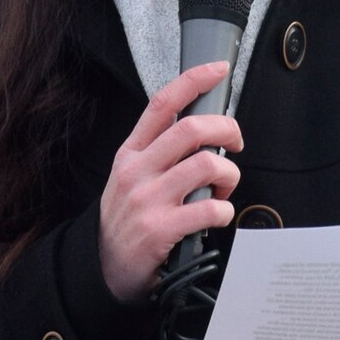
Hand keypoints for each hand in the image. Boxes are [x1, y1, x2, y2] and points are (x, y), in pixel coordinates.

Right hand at [99, 61, 243, 302]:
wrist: (104, 269)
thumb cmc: (126, 220)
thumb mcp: (129, 176)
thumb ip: (159, 152)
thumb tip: (204, 130)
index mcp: (131, 153)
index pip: (162, 104)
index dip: (194, 80)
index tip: (218, 70)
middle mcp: (137, 171)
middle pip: (192, 129)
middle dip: (226, 130)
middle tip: (235, 143)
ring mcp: (147, 200)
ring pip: (206, 166)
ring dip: (229, 176)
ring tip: (223, 190)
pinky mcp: (160, 230)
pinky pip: (209, 210)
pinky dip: (224, 211)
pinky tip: (217, 216)